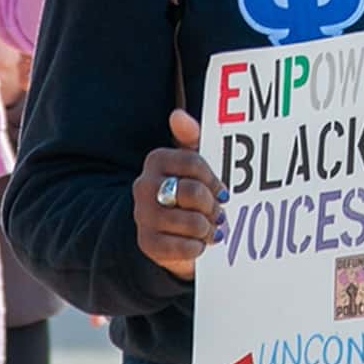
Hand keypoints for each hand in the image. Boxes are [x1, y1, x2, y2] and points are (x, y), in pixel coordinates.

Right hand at [131, 110, 227, 281]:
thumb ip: (191, 137)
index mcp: (156, 160)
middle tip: (217, 213)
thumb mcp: (192, 164)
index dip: (213, 179)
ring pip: (192, 222)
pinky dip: (197, 248)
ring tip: (207, 229)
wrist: (166, 233)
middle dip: (212, 206)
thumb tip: (178, 115)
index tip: (221, 190)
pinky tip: (196, 243)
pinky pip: (184, 247)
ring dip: (207, 229)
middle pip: (194, 192)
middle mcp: (144, 185)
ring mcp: (143, 215)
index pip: (194, 162)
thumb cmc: (187, 193)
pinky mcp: (148, 243)